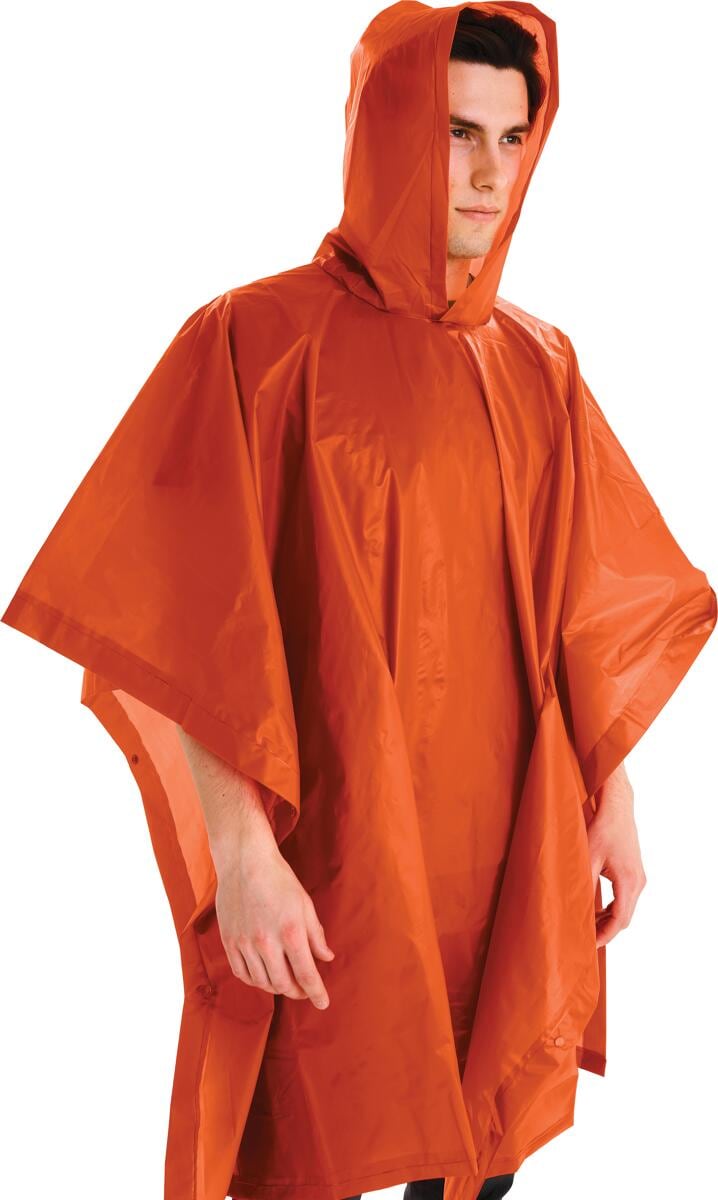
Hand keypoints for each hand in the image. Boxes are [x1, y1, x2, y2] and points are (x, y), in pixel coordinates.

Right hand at [215, 840, 334, 1008]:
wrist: (244, 861)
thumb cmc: (279, 879)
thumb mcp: (305, 904)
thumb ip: (316, 935)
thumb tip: (326, 958)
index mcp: (290, 931)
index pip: (306, 974)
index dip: (317, 993)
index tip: (323, 1004)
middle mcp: (266, 942)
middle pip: (283, 984)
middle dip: (298, 992)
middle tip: (305, 990)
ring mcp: (244, 943)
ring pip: (262, 982)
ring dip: (277, 988)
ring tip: (286, 983)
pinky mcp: (229, 941)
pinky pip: (242, 973)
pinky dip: (255, 981)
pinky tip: (264, 976)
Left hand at [586, 763, 646, 947]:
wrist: (617, 806)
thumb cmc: (603, 829)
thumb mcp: (588, 857)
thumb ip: (583, 883)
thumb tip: (573, 907)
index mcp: (629, 882)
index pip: (619, 921)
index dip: (604, 936)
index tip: (589, 946)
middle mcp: (638, 882)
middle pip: (623, 918)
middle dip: (604, 930)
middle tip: (583, 940)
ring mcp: (638, 877)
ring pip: (624, 908)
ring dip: (607, 919)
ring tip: (585, 927)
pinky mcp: (633, 872)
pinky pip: (624, 898)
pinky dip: (611, 907)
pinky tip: (594, 909)